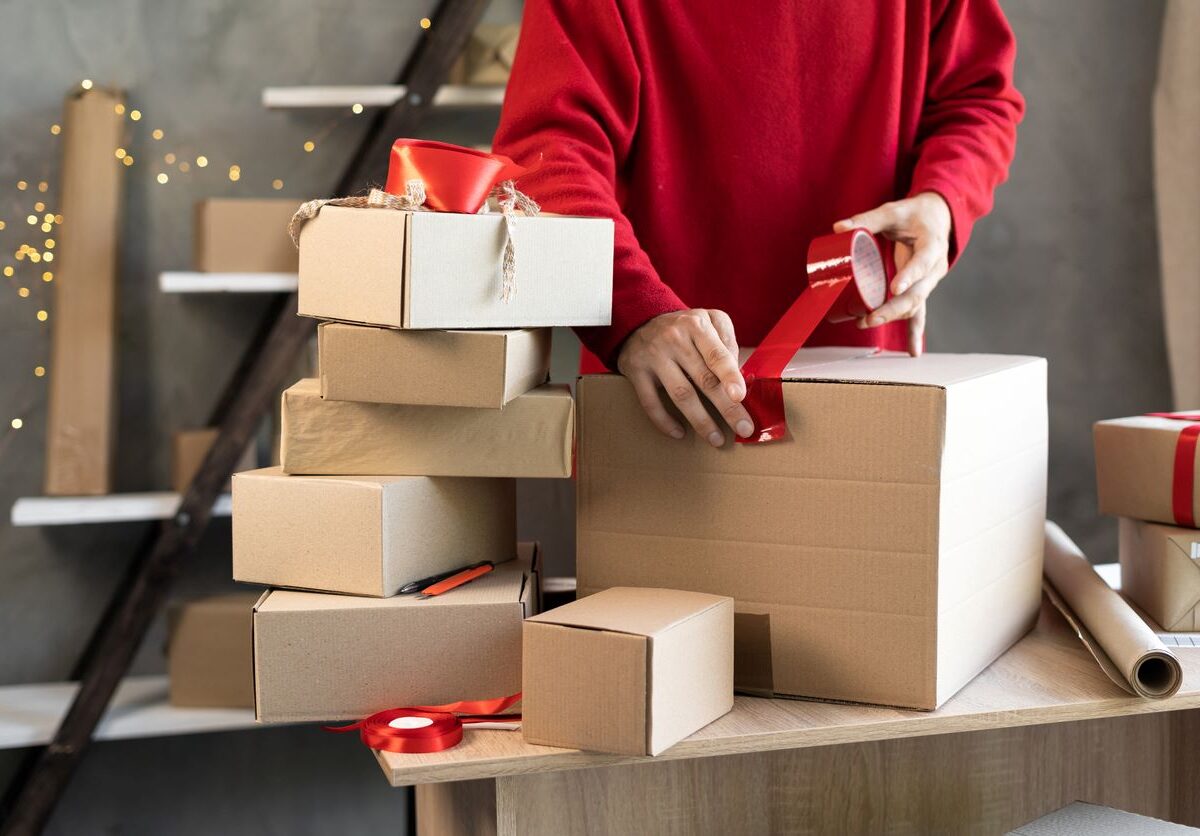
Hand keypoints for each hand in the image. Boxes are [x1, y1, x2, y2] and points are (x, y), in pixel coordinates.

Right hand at [616, 309, 753, 445]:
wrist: (639, 321)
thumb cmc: (683, 327)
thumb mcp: (709, 319)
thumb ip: (727, 341)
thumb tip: (738, 376)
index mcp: (696, 325)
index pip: (716, 355)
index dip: (730, 377)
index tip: (740, 397)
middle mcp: (674, 340)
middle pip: (703, 379)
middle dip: (726, 407)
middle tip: (743, 429)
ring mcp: (654, 356)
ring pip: (680, 394)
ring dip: (700, 420)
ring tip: (716, 439)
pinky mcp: (636, 371)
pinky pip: (650, 402)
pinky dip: (665, 421)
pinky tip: (680, 433)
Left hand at [833, 192, 951, 355]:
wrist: (937, 218)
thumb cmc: (914, 214)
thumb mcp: (893, 211)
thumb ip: (867, 220)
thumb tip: (838, 228)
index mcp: (932, 245)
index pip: (923, 262)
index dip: (909, 276)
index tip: (894, 289)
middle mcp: (934, 267)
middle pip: (917, 293)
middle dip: (892, 308)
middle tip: (869, 318)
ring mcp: (929, 282)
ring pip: (914, 305)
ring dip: (893, 318)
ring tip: (867, 323)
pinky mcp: (921, 289)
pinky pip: (919, 313)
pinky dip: (915, 333)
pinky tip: (912, 352)